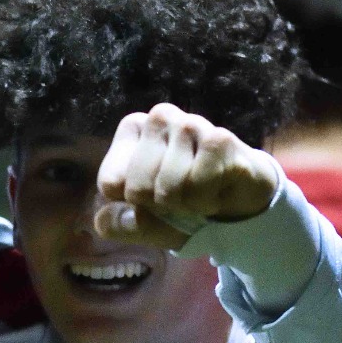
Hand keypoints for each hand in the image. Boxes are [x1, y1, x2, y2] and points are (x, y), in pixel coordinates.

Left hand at [94, 103, 279, 248]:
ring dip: (187, 205)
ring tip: (200, 192)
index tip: (153, 197)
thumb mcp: (148, 223)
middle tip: (182, 196)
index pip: (111, 182)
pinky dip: (207, 201)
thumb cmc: (187, 203)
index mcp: (134, 129)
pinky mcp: (220, 138)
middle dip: (161, 206)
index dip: (133, 204)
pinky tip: (218, 189)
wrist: (240, 201)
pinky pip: (198, 187)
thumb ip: (121, 225)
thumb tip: (102, 220)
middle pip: (138, 188)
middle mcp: (159, 117)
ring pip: (168, 189)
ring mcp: (190, 124)